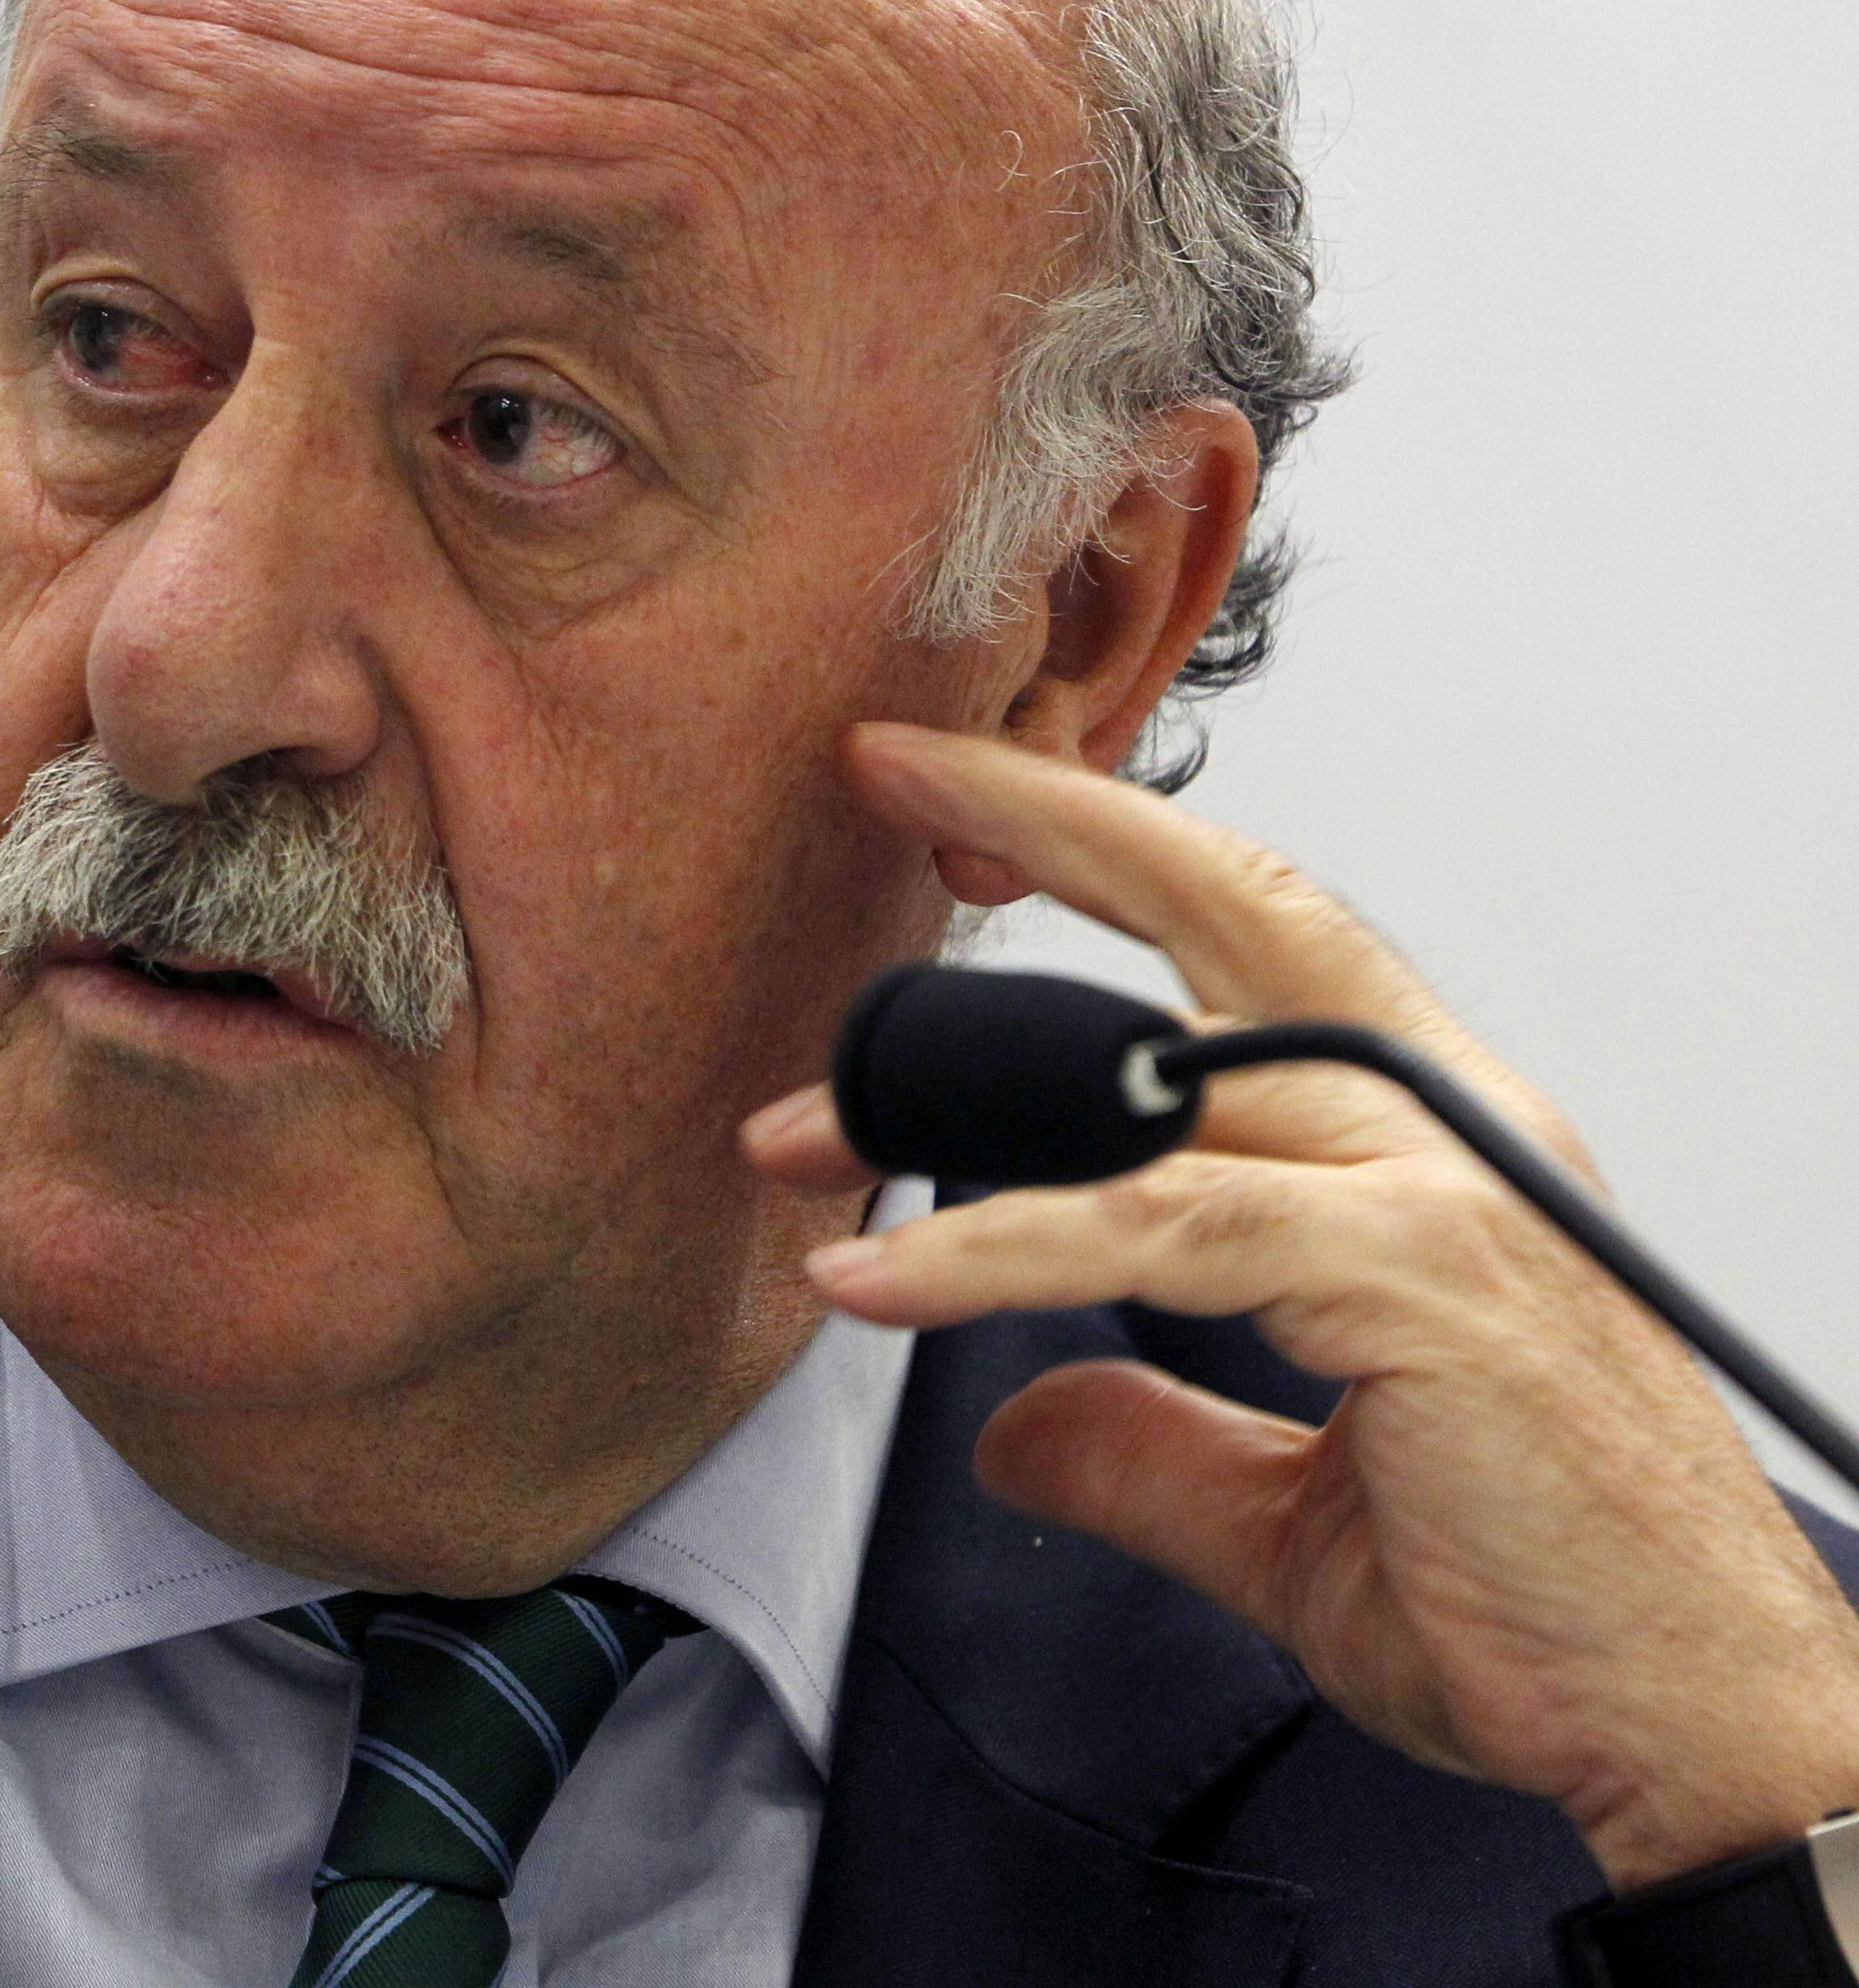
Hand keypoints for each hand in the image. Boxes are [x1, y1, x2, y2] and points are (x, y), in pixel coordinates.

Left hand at [744, 721, 1858, 1888]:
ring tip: (800, 1132)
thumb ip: (1151, 1447)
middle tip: (891, 776)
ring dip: (950, 1096)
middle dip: (1053, 817)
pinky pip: (1159, 1226)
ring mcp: (1441, 1194)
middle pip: (1232, 909)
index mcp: (1434, 1149)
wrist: (1704, 1730)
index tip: (961, 820)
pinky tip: (878, 1280)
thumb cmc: (1552, 1608)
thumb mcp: (1287, 1519)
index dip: (1113, 855)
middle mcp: (1449, 1132)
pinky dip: (995, 1249)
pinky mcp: (1416, 1280)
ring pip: (1157, 1074)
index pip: (1260, 940)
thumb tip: (1017, 1425)